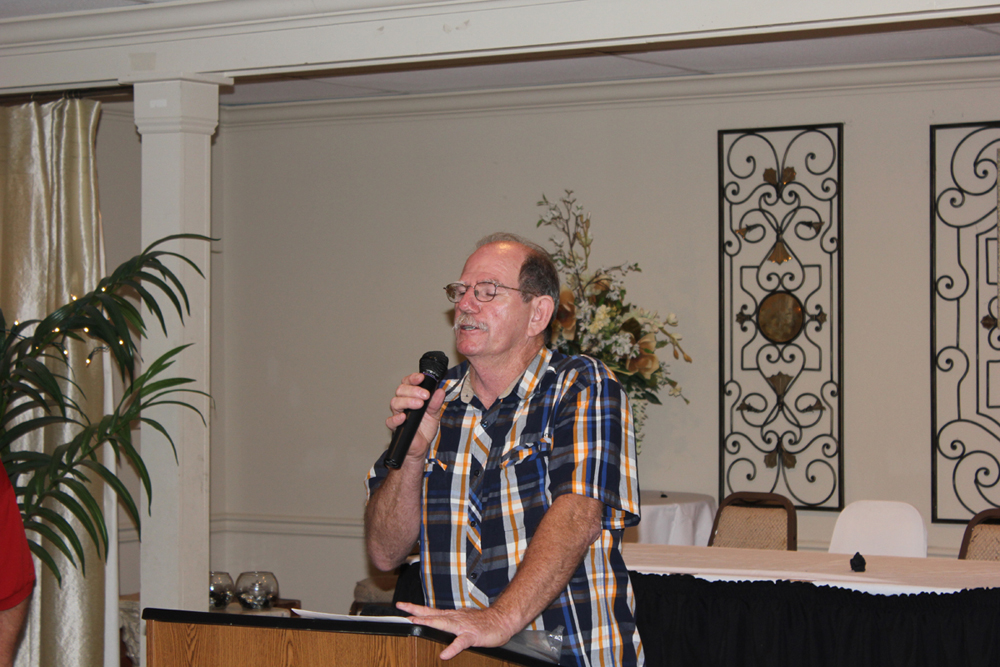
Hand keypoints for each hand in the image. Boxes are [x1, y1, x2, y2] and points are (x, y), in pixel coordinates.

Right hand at [386, 373, 445, 463]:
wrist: (422, 446)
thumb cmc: (425, 428)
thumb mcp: (434, 414)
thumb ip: (436, 403)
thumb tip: (440, 391)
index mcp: (412, 397)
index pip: (408, 383)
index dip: (413, 378)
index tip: (421, 378)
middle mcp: (403, 404)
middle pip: (401, 390)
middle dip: (413, 390)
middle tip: (425, 395)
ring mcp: (398, 415)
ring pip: (395, 402)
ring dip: (407, 401)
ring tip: (419, 404)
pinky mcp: (396, 427)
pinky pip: (390, 421)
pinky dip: (396, 418)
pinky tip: (403, 417)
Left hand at [397, 602, 517, 659]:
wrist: (502, 620)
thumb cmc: (483, 622)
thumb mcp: (463, 619)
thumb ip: (449, 621)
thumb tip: (436, 621)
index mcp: (452, 616)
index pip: (431, 611)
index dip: (415, 608)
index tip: (401, 605)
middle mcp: (455, 618)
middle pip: (433, 614)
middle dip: (417, 612)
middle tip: (402, 610)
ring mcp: (463, 626)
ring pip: (444, 623)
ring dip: (430, 622)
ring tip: (416, 622)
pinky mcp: (472, 636)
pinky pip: (460, 643)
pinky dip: (452, 648)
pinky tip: (444, 654)